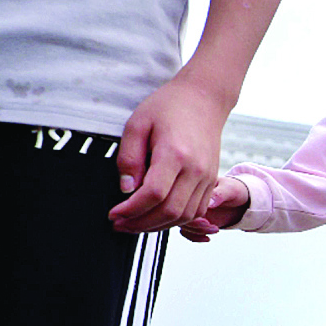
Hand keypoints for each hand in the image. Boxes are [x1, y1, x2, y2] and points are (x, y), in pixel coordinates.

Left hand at [109, 72, 230, 232]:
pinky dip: (176, 220)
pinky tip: (157, 216)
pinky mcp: (211, 181)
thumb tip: (126, 189)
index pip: (153, 194)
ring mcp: (207, 177)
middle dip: (142, 223)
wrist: (204, 99)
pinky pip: (196, 211)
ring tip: (136, 223)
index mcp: (175, 154)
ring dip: (158, 226)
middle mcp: (196, 170)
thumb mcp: (137, 125)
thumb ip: (129, 158)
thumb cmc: (168, 107)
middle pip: (170, 211)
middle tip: (120, 224)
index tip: (113, 214)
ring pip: (184, 216)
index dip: (131, 209)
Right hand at [179, 175, 249, 242]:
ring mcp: (190, 210)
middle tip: (212, 227)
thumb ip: (219, 195)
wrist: (241, 200)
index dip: (191, 214)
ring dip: (197, 232)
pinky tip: (207, 238)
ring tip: (216, 229)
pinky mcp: (194, 220)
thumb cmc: (236, 190)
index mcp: (193, 186)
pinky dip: (194, 237)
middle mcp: (188, 198)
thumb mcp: (230, 189)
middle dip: (194, 226)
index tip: (206, 221)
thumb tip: (209, 204)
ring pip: (182, 224)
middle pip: (179, 214)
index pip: (182, 200)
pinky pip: (186, 231)